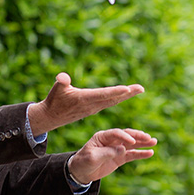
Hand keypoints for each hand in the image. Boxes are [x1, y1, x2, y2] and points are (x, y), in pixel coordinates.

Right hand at [27, 72, 143, 134]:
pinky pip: (109, 102)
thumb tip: (62, 77)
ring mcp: (94, 108)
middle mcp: (92, 105)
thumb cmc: (54, 101)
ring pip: (113, 101)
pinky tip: (126, 94)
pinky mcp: (93, 109)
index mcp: (85, 99)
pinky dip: (118, 98)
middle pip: (113, 98)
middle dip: (127, 93)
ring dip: (126, 95)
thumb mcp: (56, 89)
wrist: (51, 117)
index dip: (115, 92)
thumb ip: (61, 82)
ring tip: (138, 89)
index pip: (103, 94)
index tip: (127, 89)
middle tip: (141, 88)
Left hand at [67, 128, 156, 183]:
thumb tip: (123, 149)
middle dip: (138, 136)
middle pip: (127, 136)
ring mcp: (116, 149)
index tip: (132, 141)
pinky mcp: (120, 157)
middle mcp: (111, 140)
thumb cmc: (83, 162)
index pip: (116, 133)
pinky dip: (141, 153)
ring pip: (132, 144)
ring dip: (143, 143)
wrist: (80, 172)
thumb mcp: (92, 157)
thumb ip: (107, 152)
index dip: (124, 136)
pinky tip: (150, 152)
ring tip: (154, 141)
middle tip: (148, 137)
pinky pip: (132, 155)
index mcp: (102, 137)